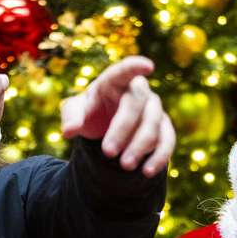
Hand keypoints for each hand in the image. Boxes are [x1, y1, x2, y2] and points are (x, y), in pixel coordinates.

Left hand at [60, 55, 175, 176]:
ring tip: (125, 166)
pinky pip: (167, 140)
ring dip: (140, 145)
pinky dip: (159, 156)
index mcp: (114, 81)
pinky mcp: (163, 128)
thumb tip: (69, 131)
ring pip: (154, 123)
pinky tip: (147, 171)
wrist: (106, 128)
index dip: (135, 67)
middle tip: (108, 152)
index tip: (147, 66)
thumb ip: (71, 117)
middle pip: (137, 103)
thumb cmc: (90, 112)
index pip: (124, 70)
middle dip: (123, 128)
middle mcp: (138, 91)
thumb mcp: (75, 111)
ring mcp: (154, 108)